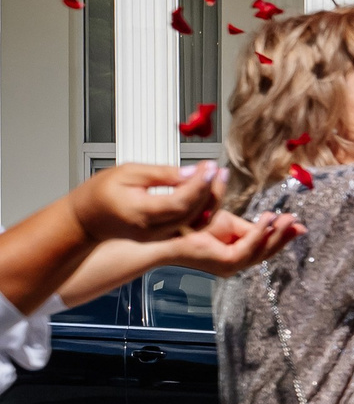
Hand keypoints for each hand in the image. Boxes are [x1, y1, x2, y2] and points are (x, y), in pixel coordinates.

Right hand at [71, 162, 225, 242]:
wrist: (86, 219)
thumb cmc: (99, 194)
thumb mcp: (127, 172)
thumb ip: (162, 173)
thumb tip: (191, 172)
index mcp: (141, 212)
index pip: (180, 202)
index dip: (199, 184)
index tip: (208, 167)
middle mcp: (153, 229)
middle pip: (193, 213)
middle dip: (210, 190)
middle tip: (217, 170)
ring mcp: (160, 236)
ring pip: (196, 222)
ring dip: (211, 200)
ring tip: (216, 178)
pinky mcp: (164, 237)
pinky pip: (191, 226)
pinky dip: (203, 210)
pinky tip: (207, 193)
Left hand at [161, 209, 303, 276]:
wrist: (167, 231)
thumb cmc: (190, 225)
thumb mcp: (226, 221)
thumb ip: (247, 225)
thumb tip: (272, 218)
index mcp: (236, 253)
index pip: (265, 247)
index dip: (282, 236)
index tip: (299, 226)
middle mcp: (235, 262)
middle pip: (267, 252)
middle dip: (284, 236)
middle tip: (298, 223)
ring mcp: (230, 265)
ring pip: (261, 252)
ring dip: (276, 235)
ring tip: (287, 219)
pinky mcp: (225, 262)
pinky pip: (249, 249)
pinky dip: (261, 235)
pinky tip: (269, 220)